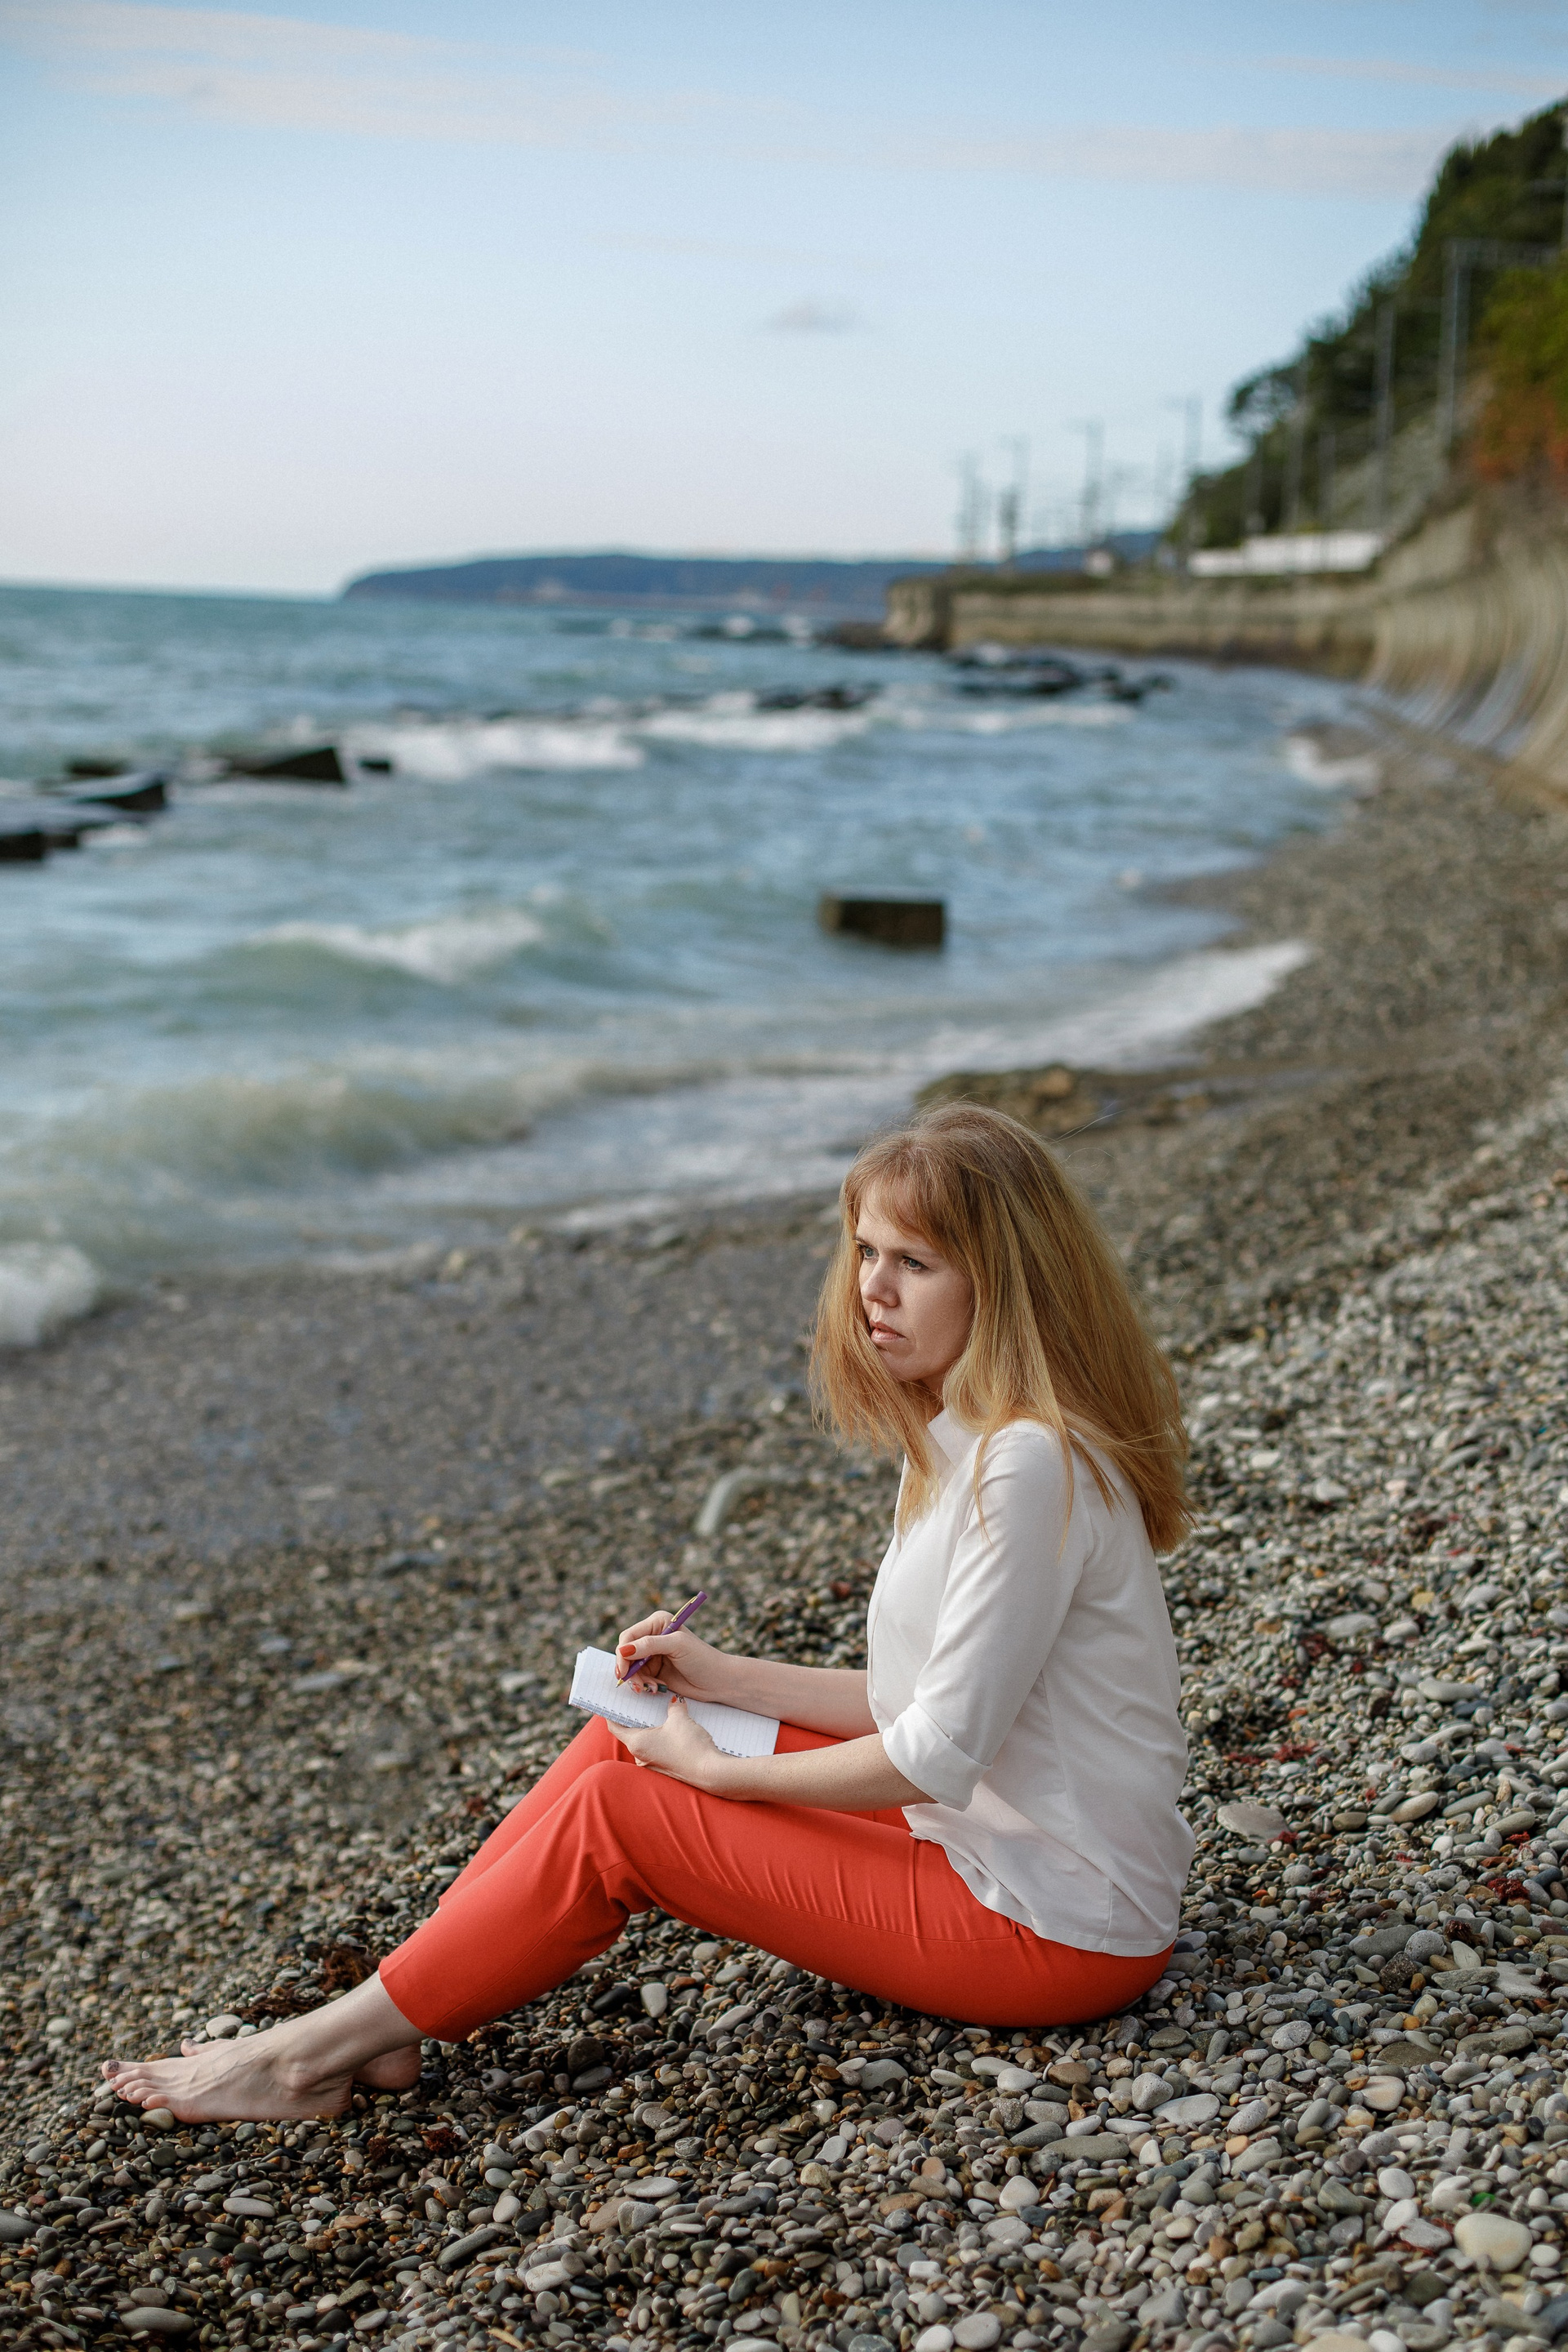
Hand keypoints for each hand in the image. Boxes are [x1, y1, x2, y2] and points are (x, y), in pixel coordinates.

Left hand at [612, 1697, 728, 1790]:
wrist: (709, 1772)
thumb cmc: (689, 1747)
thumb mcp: (680, 1719)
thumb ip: (674, 1707)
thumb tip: (674, 1701)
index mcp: (637, 1743)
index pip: (615, 1727)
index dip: (613, 1713)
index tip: (615, 1702)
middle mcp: (640, 1757)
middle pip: (631, 1733)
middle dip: (636, 1717)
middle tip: (642, 1701)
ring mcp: (651, 1765)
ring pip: (645, 1742)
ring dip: (651, 1729)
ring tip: (661, 1713)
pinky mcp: (664, 1769)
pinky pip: (656, 1750)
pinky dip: (660, 1739)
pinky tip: (673, 1730)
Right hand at [614, 1611, 726, 1700]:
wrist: (718, 1681)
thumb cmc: (702, 1659)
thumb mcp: (676, 1646)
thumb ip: (650, 1645)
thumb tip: (623, 1649)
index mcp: (658, 1623)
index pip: (629, 1636)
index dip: (623, 1653)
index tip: (623, 1671)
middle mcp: (653, 1637)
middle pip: (626, 1654)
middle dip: (630, 1671)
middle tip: (638, 1686)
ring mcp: (653, 1655)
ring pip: (631, 1669)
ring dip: (639, 1681)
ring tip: (654, 1688)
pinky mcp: (655, 1672)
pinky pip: (639, 1679)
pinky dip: (645, 1686)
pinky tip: (658, 1688)